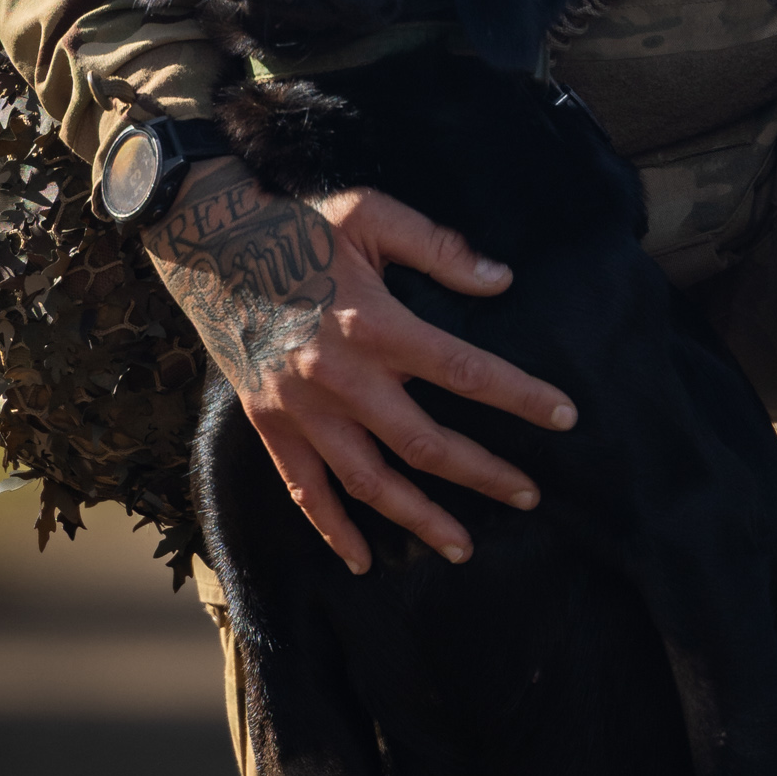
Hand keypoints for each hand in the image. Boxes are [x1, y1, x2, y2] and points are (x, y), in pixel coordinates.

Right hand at [142, 161, 575, 572]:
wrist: (212, 246)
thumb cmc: (300, 226)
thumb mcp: (372, 214)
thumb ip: (440, 249)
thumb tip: (501, 282)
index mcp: (376, 325)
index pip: (466, 371)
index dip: (520, 397)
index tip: (564, 417)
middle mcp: (343, 379)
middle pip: (426, 444)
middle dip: (483, 474)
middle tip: (528, 496)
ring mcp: (304, 411)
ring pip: (371, 483)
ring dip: (420, 519)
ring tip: (463, 547)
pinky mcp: (272, 426)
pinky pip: (305, 491)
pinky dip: (334, 530)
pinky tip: (364, 561)